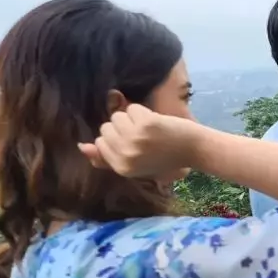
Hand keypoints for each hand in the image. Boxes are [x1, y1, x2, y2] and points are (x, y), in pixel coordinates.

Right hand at [78, 104, 200, 178]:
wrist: (194, 149)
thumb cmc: (166, 157)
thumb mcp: (135, 165)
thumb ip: (107, 159)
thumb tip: (82, 146)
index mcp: (122, 168)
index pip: (101, 144)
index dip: (116, 138)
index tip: (135, 142)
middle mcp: (126, 155)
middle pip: (106, 128)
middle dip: (123, 127)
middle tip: (144, 136)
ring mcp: (135, 139)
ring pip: (117, 117)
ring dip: (132, 118)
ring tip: (149, 129)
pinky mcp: (146, 124)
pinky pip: (132, 109)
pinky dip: (143, 111)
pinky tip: (156, 121)